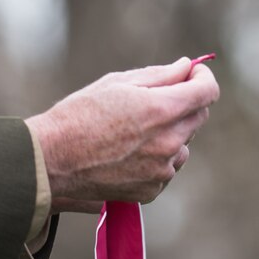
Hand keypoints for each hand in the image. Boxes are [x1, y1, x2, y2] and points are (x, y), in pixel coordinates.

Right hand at [27, 57, 219, 204]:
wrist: (51, 161)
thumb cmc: (79, 114)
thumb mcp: (117, 83)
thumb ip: (159, 75)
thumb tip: (185, 67)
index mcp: (161, 110)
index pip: (207, 92)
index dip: (202, 77)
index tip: (191, 72)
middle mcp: (168, 143)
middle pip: (198, 116)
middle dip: (185, 102)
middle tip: (157, 97)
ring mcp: (161, 171)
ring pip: (184, 144)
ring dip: (171, 133)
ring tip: (134, 130)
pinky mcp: (151, 191)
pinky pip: (167, 168)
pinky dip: (158, 158)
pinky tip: (128, 152)